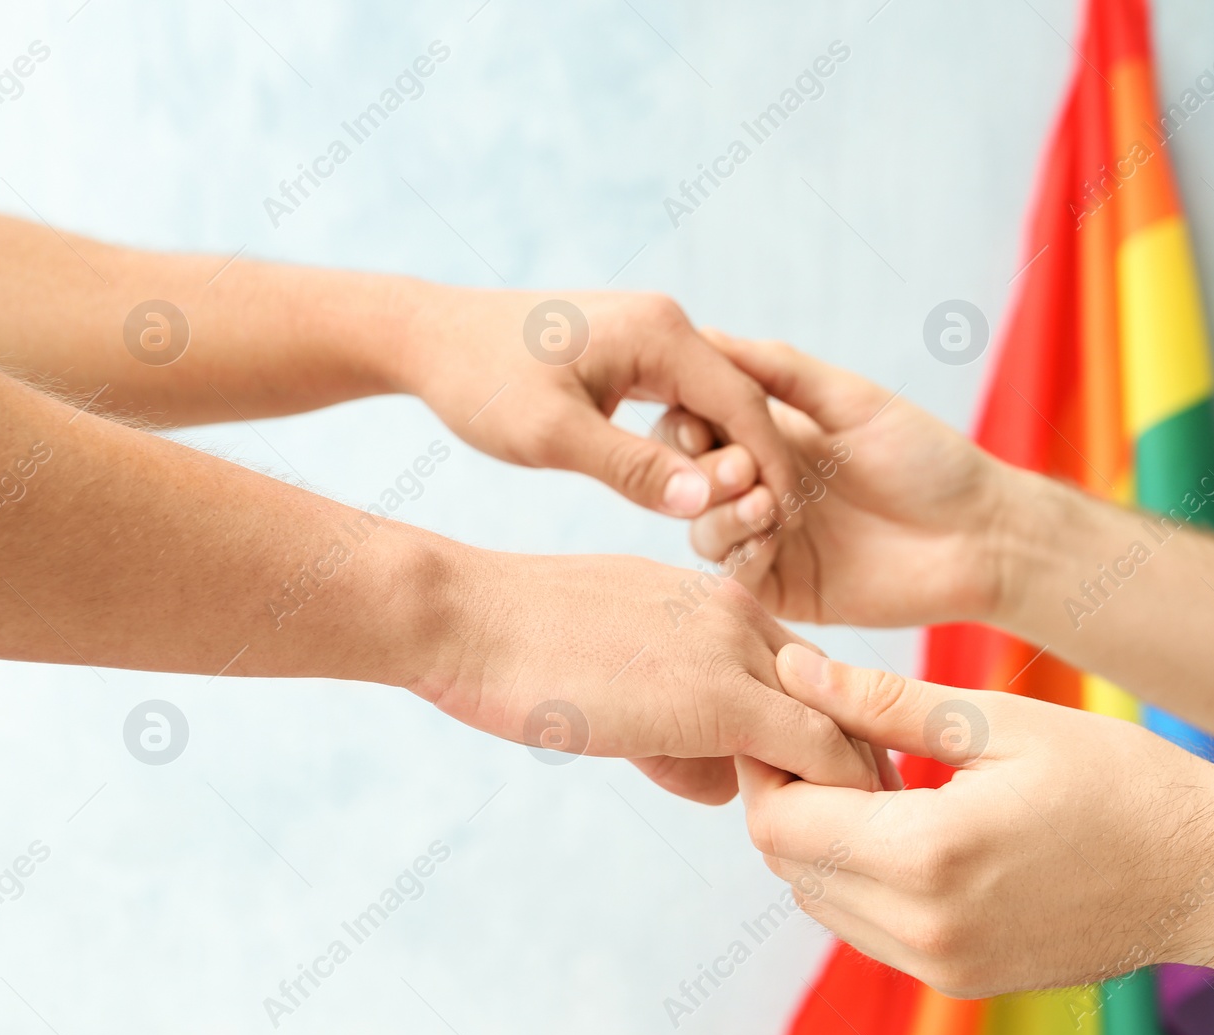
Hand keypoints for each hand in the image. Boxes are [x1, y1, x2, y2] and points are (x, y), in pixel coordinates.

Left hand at [399, 289, 796, 518]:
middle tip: (769, 532)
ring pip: (715, 406)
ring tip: (738, 520)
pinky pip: (685, 403)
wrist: (429, 338)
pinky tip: (695, 490)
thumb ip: (632, 468)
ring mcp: (652, 335)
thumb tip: (705, 503)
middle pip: (741, 403)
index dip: (772, 469)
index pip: (746, 406)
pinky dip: (698, 446)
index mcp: (661, 332)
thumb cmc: (481, 382)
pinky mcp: (634, 354)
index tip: (783, 525)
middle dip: (760, 466)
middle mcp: (668, 323)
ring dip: (730, 459)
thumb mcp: (553, 435)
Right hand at [410, 551, 892, 803]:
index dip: (824, 729)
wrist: (465, 616)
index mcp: (714, 598)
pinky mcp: (723, 698)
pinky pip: (817, 754)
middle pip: (838, 694)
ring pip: (840, 726)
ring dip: (839, 791)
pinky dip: (832, 800)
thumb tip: (723, 777)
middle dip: (848, 761)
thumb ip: (679, 711)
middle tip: (853, 823)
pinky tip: (810, 842)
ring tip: (826, 844)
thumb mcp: (616, 661)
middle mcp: (741, 612)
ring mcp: (738, 649)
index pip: (806, 669)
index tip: (831, 783)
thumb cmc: (515, 643)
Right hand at [664, 331, 1014, 627]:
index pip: (696, 423)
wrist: (981, 536)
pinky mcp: (784, 587)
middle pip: (689, 476)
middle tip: (742, 466)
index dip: (686, 418)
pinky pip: (736, 572)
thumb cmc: (928, 460)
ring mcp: (769, 539)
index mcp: (772, 436)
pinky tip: (772, 533)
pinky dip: (741, 550)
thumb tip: (706, 335)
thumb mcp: (850, 400)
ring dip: (720, 510)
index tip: (699, 416)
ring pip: (703, 526)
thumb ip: (778, 371)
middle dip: (702, 468)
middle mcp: (762, 485)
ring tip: (765, 502)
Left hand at [737, 645, 1213, 995]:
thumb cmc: (1121, 785)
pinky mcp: (959, 978)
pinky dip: (861, 874)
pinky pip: (867, 927)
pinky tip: (907, 820)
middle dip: (792, 796)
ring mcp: (941, 965)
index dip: (770, 764)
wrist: (1210, 876)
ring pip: (821, 900)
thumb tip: (796, 671)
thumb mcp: (999, 722)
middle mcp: (924, 929)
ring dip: (823, 837)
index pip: (782, 822)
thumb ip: (883, 702)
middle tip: (836, 735)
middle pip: (791, 865)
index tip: (790, 714)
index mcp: (928, 858)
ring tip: (878, 774)